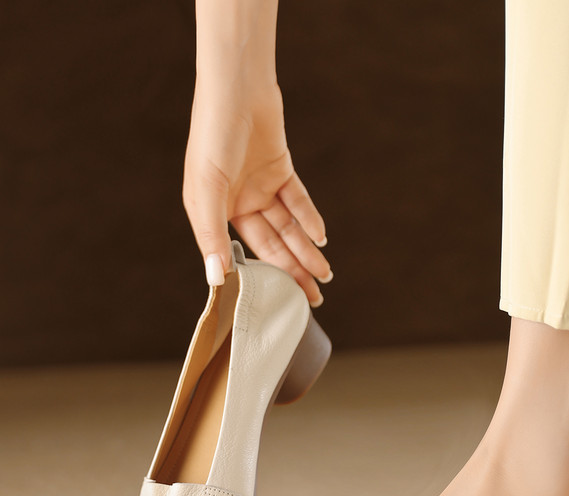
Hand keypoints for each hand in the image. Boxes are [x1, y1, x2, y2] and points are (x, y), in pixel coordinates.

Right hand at [183, 82, 330, 304]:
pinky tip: (321, 238)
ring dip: (306, 251)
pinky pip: (297, 202)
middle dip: (292, 272)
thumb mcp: (208, 189)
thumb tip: (216, 279)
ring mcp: (259, 186)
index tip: (280, 303)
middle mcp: (236, 203)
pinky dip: (309, 219)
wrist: (237, 86)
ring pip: (287, 228)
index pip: (239, 254)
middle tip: (313, 299)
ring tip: (325, 276)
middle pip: (270, 246)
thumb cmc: (213, 134)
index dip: (261, 278)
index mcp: (212, 211)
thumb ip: (212, 235)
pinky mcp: (279, 170)